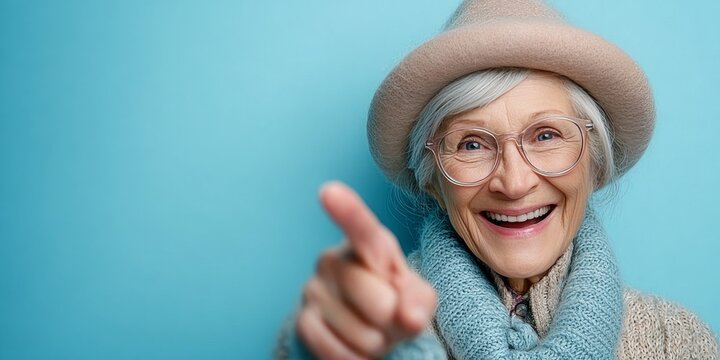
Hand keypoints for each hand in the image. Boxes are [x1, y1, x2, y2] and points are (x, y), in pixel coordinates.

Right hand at [296, 181, 437, 359]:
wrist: (368, 328)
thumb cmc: (396, 302)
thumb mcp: (419, 298)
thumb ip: (420, 301)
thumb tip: (407, 316)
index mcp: (368, 245)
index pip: (361, 229)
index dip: (346, 211)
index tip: (328, 192)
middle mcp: (334, 259)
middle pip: (378, 300)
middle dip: (393, 319)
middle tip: (388, 314)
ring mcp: (313, 289)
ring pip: (362, 332)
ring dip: (376, 342)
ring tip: (371, 328)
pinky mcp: (303, 320)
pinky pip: (336, 350)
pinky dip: (353, 358)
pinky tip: (355, 347)